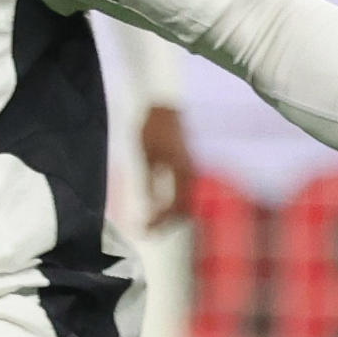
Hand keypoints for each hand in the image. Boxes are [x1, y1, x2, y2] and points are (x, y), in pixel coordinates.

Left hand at [138, 104, 195, 228]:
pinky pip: (187, 192)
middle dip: (168, 223)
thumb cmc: (154, 127)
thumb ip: (150, 182)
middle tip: (148, 230)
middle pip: (186, 209)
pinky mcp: (190, 168)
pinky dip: (176, 203)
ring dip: (172, 215)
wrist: (167, 106)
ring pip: (188, 202)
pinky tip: (161, 206)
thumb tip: (151, 206)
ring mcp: (192, 172)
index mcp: (182, 171)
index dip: (161, 221)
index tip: (144, 229)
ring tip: (154, 221)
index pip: (175, 206)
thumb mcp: (147, 155)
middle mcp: (192, 174)